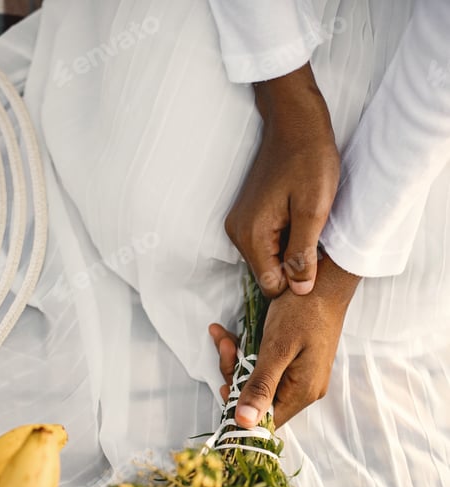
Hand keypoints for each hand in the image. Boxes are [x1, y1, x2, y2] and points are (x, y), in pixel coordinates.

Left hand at [210, 254, 360, 427]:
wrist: (324, 281)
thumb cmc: (304, 310)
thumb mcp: (277, 348)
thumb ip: (260, 386)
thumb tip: (244, 423)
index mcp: (303, 392)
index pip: (266, 420)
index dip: (240, 409)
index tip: (223, 385)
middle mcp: (304, 389)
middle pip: (259, 400)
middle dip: (235, 374)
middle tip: (225, 346)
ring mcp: (301, 375)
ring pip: (259, 381)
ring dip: (238, 360)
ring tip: (225, 336)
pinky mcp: (296, 361)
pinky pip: (265, 367)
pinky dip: (247, 352)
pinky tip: (232, 335)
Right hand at [225, 63, 339, 296]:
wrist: (295, 123)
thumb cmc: (309, 160)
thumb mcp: (313, 210)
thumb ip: (303, 255)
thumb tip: (300, 290)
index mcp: (253, 236)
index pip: (272, 286)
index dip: (297, 282)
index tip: (318, 262)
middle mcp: (238, 234)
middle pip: (268, 275)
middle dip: (294, 268)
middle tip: (318, 243)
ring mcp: (239, 225)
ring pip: (268, 260)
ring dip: (290, 253)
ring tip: (310, 227)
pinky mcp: (246, 217)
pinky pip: (266, 245)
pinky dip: (284, 240)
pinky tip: (299, 220)